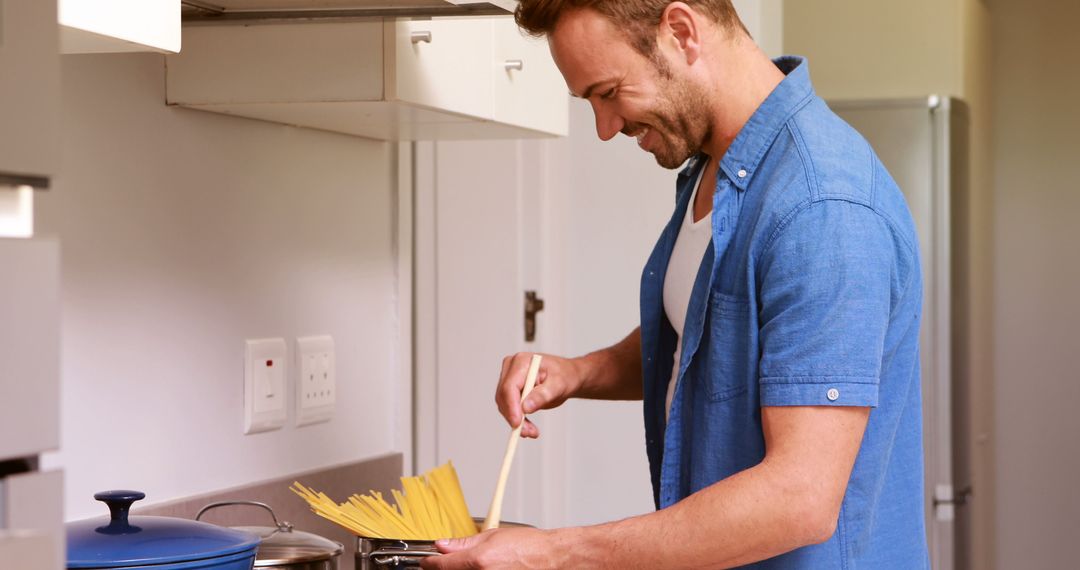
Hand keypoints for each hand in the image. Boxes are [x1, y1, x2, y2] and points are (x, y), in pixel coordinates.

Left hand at [419, 527, 561, 569]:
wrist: (551, 559)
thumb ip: (464, 543)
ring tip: (477, 564)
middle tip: (451, 561)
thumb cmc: (529, 547)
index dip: (429, 562)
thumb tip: (443, 545)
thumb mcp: (493, 536)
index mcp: (478, 561)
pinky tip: (484, 569)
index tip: (427, 561)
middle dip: (446, 568)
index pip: (440, 565)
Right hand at [496, 352, 583, 437]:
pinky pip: (509, 407)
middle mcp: (511, 368)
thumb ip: (542, 395)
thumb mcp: (559, 385)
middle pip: (504, 397)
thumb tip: (526, 408)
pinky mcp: (511, 389)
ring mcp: (509, 378)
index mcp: (522, 362)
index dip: (512, 406)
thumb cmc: (565, 375)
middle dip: (514, 417)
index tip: (518, 423)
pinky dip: (518, 419)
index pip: (510, 386)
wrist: (568, 376)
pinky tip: (528, 427)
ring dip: (516, 421)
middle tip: (528, 432)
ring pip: (504, 405)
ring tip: (532, 432)